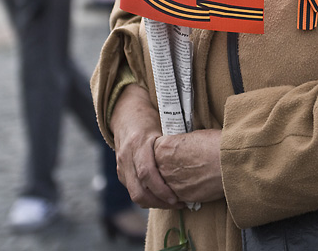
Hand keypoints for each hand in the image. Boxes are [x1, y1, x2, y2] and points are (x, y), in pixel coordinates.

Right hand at [110, 84, 183, 209]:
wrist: (126, 112)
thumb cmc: (150, 118)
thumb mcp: (163, 125)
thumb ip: (172, 143)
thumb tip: (197, 157)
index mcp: (138, 142)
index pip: (146, 173)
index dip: (161, 189)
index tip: (176, 198)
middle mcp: (126, 155)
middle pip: (138, 190)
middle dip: (159, 202)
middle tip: (178, 204)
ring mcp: (121, 165)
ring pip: (135, 194)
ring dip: (154, 203)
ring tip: (172, 203)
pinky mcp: (120, 171)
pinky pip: (132, 190)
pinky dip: (147, 197)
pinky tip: (161, 197)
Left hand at [154, 129, 223, 203]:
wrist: (229, 161)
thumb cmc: (215, 143)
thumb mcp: (192, 136)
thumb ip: (178, 144)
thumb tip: (179, 148)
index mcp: (163, 147)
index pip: (154, 151)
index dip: (164, 152)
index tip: (172, 153)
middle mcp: (163, 166)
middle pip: (157, 169)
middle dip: (167, 168)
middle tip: (181, 165)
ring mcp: (172, 183)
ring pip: (165, 184)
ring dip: (173, 182)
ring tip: (188, 176)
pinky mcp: (183, 196)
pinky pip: (177, 195)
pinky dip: (183, 191)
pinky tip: (194, 185)